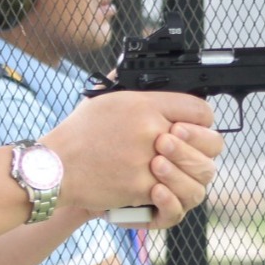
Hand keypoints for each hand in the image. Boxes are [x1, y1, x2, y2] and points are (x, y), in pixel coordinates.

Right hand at [47, 91, 222, 228]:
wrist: (54, 168)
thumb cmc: (77, 135)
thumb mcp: (102, 98)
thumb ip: (126, 82)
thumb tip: (138, 66)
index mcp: (145, 104)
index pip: (200, 109)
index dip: (204, 121)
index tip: (196, 129)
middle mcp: (151, 129)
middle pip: (210, 143)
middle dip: (205, 151)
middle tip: (192, 155)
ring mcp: (148, 160)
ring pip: (199, 173)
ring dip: (191, 176)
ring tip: (175, 176)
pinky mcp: (140, 187)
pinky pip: (174, 196)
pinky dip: (170, 198)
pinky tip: (159, 192)